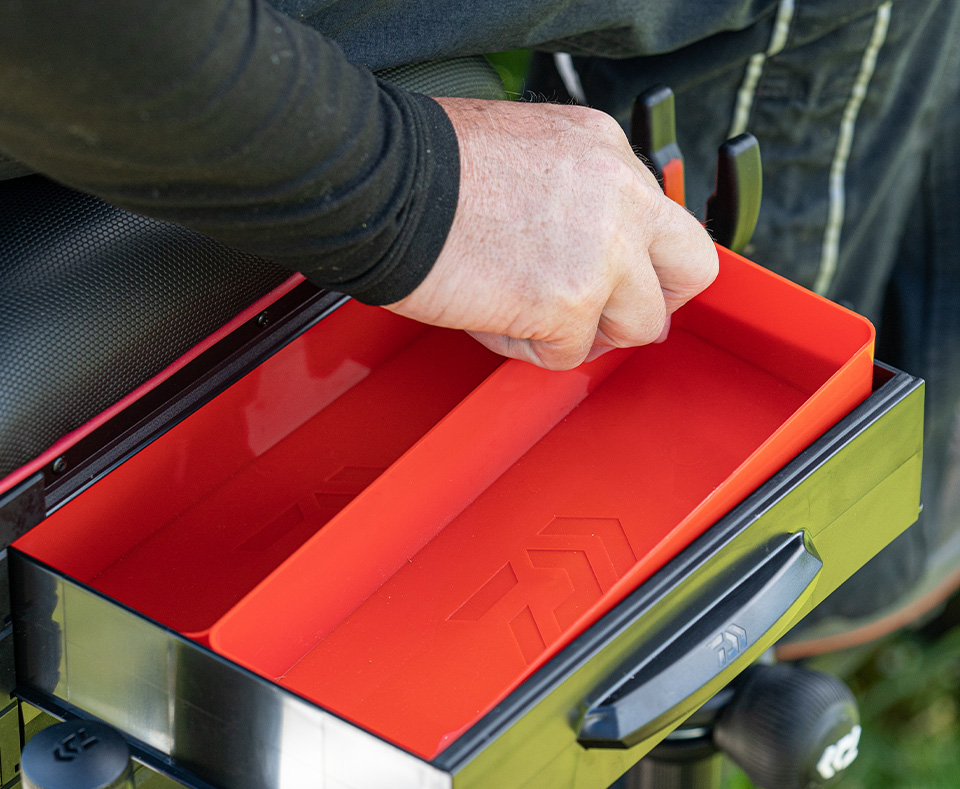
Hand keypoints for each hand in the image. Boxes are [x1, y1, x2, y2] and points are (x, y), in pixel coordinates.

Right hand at [385, 98, 717, 369]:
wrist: (381, 183)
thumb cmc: (425, 166)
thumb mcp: (526, 152)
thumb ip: (575, 197)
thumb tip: (588, 251)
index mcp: (606, 151)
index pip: (667, 222)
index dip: (645, 264)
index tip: (619, 284)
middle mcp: (619, 195)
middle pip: (688, 273)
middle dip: (647, 305)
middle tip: (602, 319)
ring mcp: (600, 252)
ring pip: (634, 326)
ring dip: (581, 334)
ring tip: (523, 313)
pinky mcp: (567, 304)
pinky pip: (568, 356)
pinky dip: (527, 349)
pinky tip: (490, 316)